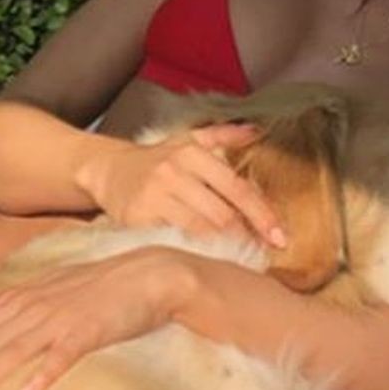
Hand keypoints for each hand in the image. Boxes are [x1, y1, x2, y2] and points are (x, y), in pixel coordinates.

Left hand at [0, 248, 194, 389]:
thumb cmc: (100, 288)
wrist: (150, 275)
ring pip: (12, 353)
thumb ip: (10, 301)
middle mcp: (33, 308)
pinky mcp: (88, 331)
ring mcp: (59, 319)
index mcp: (22, 300)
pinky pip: (61, 356)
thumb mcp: (48, 288)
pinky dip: (42, 374)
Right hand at [84, 126, 287, 248]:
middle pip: (222, 215)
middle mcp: (173, 173)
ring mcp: (153, 197)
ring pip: (200, 231)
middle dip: (247, 238)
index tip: (280, 237)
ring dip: (224, 248)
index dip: (262, 215)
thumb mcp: (188, 139)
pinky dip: (194, 252)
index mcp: (192, 153)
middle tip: (263, 254)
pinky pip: (174, 240)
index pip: (236, 188)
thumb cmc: (156, 159)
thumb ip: (224, 135)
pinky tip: (207, 259)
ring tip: (240, 258)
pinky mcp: (136, 220)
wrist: (108, 169)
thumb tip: (258, 130)